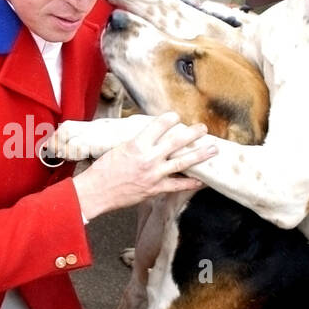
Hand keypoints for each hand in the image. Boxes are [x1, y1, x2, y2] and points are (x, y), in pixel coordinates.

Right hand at [70, 113, 216, 220]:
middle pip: (176, 142)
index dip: (170, 119)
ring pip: (182, 162)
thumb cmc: (102, 170)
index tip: (176, 117)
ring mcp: (153, 174)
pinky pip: (178, 185)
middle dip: (193, 134)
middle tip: (203, 128)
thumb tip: (147, 136)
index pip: (159, 125)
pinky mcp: (155, 189)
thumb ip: (135, 143)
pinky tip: (202, 180)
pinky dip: (191, 183)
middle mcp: (148, 158)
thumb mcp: (117, 148)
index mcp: (137, 144)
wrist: (96, 192)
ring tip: (213, 149)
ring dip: (199, 155)